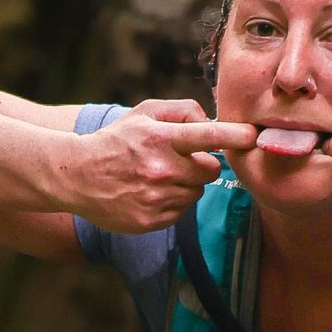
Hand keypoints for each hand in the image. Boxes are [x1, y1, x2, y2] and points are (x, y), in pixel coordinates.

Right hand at [71, 103, 257, 233]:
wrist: (77, 176)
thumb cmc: (116, 140)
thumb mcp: (144, 113)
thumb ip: (181, 111)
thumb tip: (212, 123)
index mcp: (160, 139)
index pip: (207, 136)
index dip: (235, 136)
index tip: (254, 136)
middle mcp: (160, 170)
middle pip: (210, 170)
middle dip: (202, 164)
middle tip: (179, 160)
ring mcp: (156, 198)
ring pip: (195, 192)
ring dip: (185, 184)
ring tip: (156, 177)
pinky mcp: (151, 221)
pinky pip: (180, 211)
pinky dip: (171, 203)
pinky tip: (148, 193)